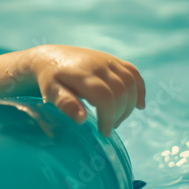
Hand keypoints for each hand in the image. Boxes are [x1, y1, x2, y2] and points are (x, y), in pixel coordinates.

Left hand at [28, 45, 145, 136]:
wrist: (49, 56)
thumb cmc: (49, 79)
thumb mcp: (50, 92)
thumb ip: (65, 104)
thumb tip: (82, 120)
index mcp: (82, 74)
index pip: (105, 98)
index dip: (108, 118)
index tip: (104, 132)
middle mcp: (99, 64)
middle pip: (120, 92)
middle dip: (118, 114)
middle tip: (109, 127)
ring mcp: (108, 60)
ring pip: (130, 84)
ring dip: (129, 105)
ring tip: (116, 119)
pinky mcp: (113, 60)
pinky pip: (134, 73)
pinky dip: (140, 90)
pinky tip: (139, 105)